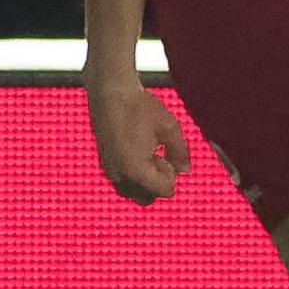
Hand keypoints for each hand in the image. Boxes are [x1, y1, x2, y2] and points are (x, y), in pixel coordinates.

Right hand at [88, 75, 190, 203]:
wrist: (110, 90)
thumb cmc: (139, 106)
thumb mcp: (169, 127)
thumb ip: (180, 152)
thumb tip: (184, 170)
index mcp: (136, 170)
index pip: (163, 191)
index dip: (171, 174)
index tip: (167, 155)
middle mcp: (119, 174)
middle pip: (146, 198)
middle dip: (157, 183)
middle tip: (159, 157)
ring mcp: (108, 168)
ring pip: (131, 191)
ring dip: (144, 179)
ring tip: (147, 152)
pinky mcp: (104, 160)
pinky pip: (120, 179)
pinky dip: (132, 173)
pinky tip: (137, 148)